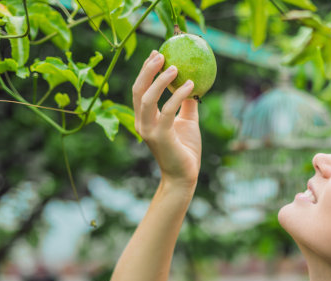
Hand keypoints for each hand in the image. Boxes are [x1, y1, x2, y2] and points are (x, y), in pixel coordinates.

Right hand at [132, 50, 200, 188]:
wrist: (185, 175)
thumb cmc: (185, 149)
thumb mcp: (186, 122)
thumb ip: (185, 104)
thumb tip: (192, 83)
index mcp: (144, 119)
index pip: (140, 90)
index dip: (146, 71)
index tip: (156, 54)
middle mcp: (142, 123)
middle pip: (138, 90)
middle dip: (147, 70)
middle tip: (160, 54)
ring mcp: (149, 130)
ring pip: (148, 98)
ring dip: (160, 80)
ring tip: (175, 67)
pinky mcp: (161, 136)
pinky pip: (168, 110)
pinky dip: (178, 95)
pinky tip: (190, 85)